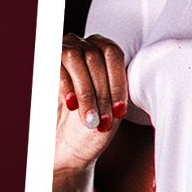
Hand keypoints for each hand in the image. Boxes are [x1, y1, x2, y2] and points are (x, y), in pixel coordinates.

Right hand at [55, 32, 129, 177]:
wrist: (69, 145)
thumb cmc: (97, 125)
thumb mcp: (115, 107)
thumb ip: (121, 87)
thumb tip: (147, 70)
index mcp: (105, 51)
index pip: (114, 54)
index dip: (117, 82)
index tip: (119, 111)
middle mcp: (84, 45)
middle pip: (96, 57)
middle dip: (101, 92)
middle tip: (102, 121)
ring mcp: (62, 51)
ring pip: (76, 58)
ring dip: (85, 91)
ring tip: (89, 119)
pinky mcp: (45, 65)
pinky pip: (56, 67)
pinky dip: (66, 87)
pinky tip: (70, 106)